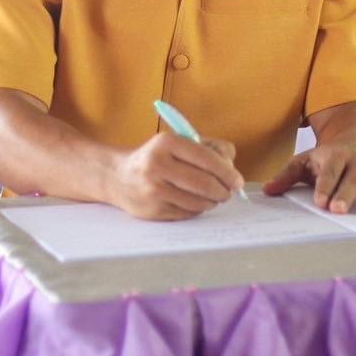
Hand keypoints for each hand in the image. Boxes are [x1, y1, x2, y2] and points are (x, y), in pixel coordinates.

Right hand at [109, 133, 242, 220]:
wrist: (118, 176)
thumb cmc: (156, 157)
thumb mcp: (178, 142)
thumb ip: (209, 148)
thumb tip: (231, 168)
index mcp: (166, 143)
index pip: (206, 158)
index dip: (227, 172)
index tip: (237, 180)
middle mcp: (157, 166)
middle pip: (204, 183)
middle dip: (223, 190)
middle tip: (228, 192)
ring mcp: (154, 190)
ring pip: (198, 202)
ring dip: (212, 202)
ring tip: (213, 196)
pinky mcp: (153, 210)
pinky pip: (187, 213)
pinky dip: (197, 209)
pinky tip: (195, 202)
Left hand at [262, 135, 355, 215]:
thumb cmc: (330, 154)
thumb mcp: (308, 159)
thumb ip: (288, 175)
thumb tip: (267, 191)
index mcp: (335, 156)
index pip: (329, 172)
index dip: (324, 186)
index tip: (320, 201)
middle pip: (351, 179)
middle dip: (346, 194)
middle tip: (339, 210)